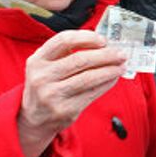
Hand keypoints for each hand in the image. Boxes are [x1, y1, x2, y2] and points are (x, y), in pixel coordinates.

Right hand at [18, 30, 126, 156]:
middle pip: (80, 59)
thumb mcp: (46, 66)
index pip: (64, 40)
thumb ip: (67, 53)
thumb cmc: (46, 86)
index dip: (87, 37)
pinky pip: (92, 93)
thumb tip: (103, 44)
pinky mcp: (66, 110)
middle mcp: (42, 77)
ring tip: (121, 65)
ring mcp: (53, 95)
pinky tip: (113, 78)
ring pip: (89, 77)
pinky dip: (107, 83)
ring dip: (110, 70)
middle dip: (105, 55)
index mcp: (37, 60)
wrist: (34, 118)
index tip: (103, 40)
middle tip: (120, 53)